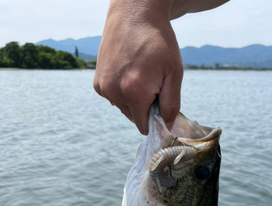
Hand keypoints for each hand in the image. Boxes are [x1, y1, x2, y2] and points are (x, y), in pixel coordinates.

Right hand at [94, 0, 182, 134]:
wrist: (134, 13)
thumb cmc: (158, 41)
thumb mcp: (174, 73)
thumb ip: (171, 104)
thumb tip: (167, 127)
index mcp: (135, 93)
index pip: (144, 126)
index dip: (155, 118)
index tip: (160, 103)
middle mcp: (115, 92)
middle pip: (134, 117)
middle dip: (144, 106)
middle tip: (151, 82)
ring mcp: (103, 87)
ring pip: (123, 108)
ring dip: (132, 99)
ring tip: (139, 73)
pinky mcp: (97, 82)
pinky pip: (113, 97)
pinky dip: (121, 90)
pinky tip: (127, 71)